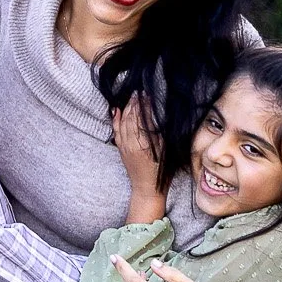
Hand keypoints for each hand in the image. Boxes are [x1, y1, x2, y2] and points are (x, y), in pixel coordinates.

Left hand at [111, 96, 163, 219]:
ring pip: (122, 123)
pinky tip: (117, 110)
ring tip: (131, 97)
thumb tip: (156, 116)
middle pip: (130, 118)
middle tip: (138, 91)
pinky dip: (116, 119)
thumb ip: (160, 134)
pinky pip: (116, 131)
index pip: (141, 118)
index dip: (143, 104)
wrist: (147, 189)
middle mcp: (131, 144)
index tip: (146, 93)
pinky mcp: (121, 149)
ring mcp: (124, 147)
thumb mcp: (165, 151)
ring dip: (126, 108)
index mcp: (143, 144)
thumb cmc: (161, 172)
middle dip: (133, 103)